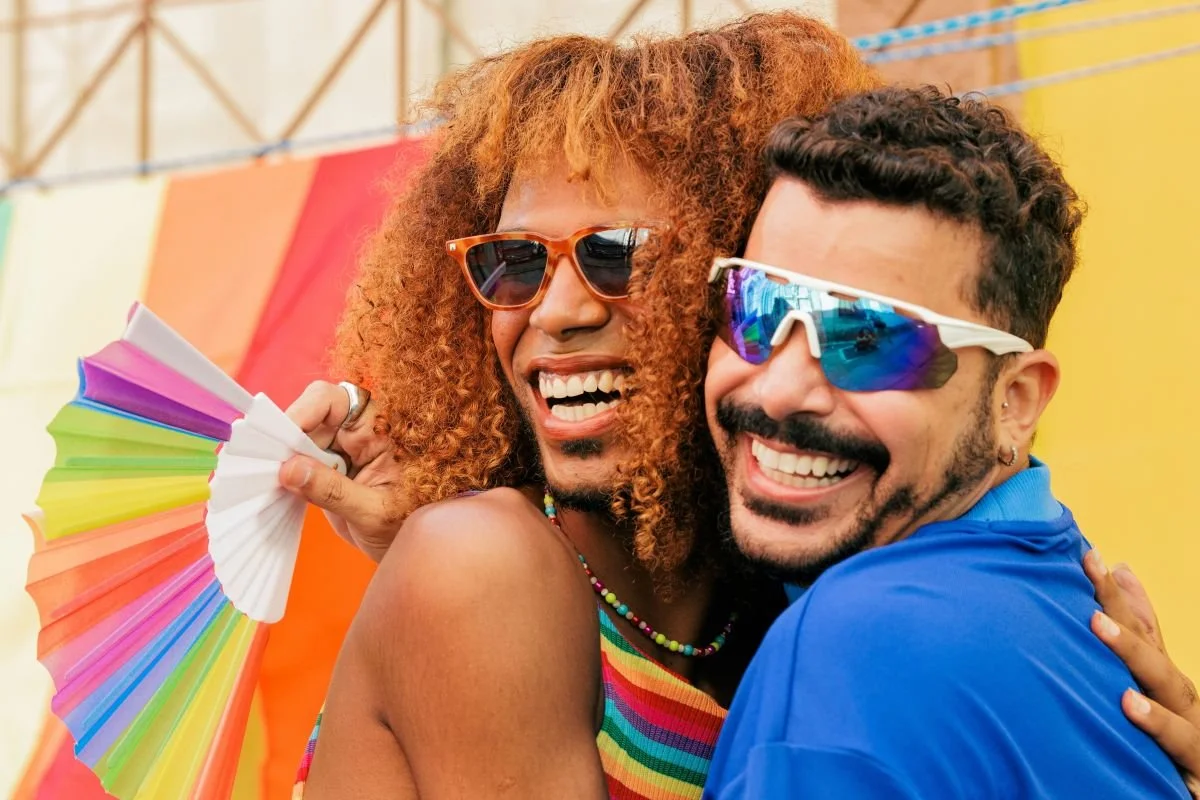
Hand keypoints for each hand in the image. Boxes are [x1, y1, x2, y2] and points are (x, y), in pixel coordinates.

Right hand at [279, 380, 408, 561]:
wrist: (409, 549)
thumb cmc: (409, 526)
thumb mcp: (375, 512)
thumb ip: (334, 491)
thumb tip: (290, 469)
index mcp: (379, 428)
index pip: (336, 399)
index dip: (304, 409)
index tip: (283, 435)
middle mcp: (356, 432)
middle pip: (308, 417)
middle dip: (285, 438)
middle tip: (266, 464)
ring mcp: (339, 451)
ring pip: (297, 440)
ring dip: (280, 458)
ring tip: (267, 479)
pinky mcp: (325, 471)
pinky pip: (297, 463)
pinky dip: (284, 475)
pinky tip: (275, 489)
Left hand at [1084, 550, 1198, 795]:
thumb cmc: (1171, 738)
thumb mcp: (1152, 686)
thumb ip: (1140, 635)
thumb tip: (1122, 569)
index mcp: (1162, 679)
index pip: (1141, 626)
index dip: (1114, 590)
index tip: (1087, 554)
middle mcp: (1178, 696)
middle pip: (1148, 642)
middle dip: (1120, 605)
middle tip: (1091, 572)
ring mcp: (1192, 726)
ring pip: (1167, 683)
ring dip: (1132, 652)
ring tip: (1097, 623)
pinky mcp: (1196, 762)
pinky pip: (1178, 742)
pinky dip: (1157, 723)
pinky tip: (1129, 703)